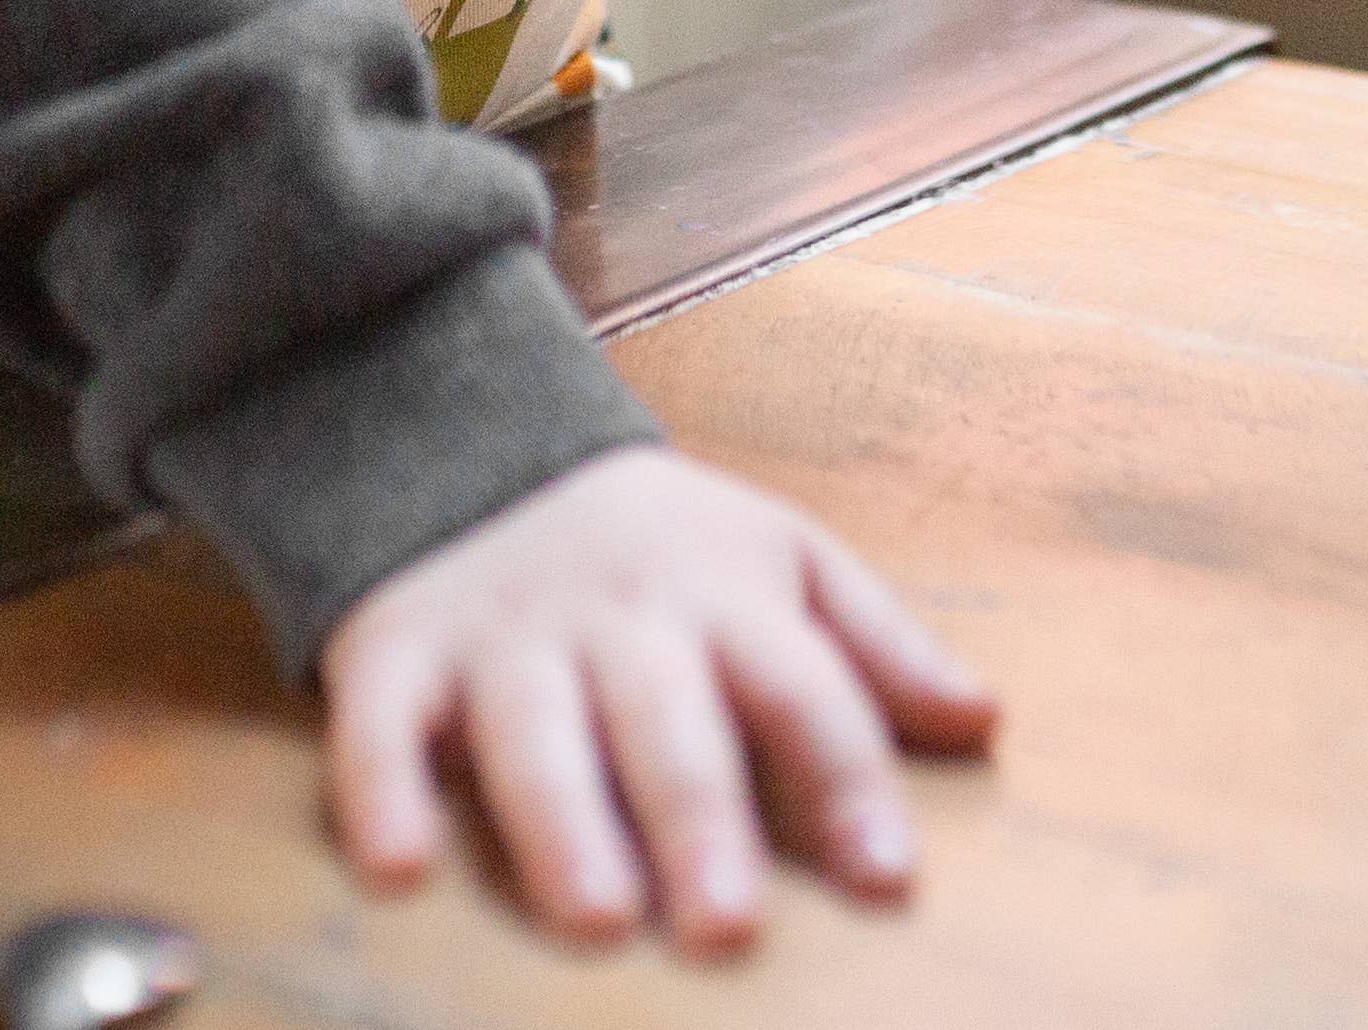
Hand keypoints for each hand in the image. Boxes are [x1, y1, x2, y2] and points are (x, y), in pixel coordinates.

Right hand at [322, 446, 998, 953]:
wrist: (481, 441)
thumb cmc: (661, 540)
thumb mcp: (784, 562)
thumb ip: (880, 647)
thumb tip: (987, 723)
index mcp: (725, 592)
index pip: (800, 686)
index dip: (846, 779)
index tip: (889, 877)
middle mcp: (618, 616)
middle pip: (666, 720)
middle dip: (699, 819)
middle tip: (727, 927)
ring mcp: (504, 635)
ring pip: (533, 733)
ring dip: (563, 825)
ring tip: (597, 919)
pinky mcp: (395, 654)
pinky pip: (380, 727)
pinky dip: (382, 792)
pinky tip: (398, 868)